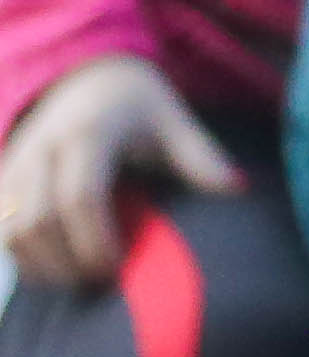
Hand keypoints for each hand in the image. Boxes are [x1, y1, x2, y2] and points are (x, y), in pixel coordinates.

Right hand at [0, 57, 240, 292]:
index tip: (118, 268)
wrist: (85, 74)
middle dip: (66, 262)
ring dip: (40, 266)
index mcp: (88, 133)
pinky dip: (21, 255)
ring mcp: (14, 162)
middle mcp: (42, 148)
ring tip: (79, 281)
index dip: (95, 240)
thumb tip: (238, 188)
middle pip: (36, 221)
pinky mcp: (1, 177)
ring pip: (9, 229)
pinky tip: (53, 270)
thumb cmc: (138, 104)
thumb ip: (200, 155)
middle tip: (101, 283)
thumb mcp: (174, 119)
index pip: (80, 197)